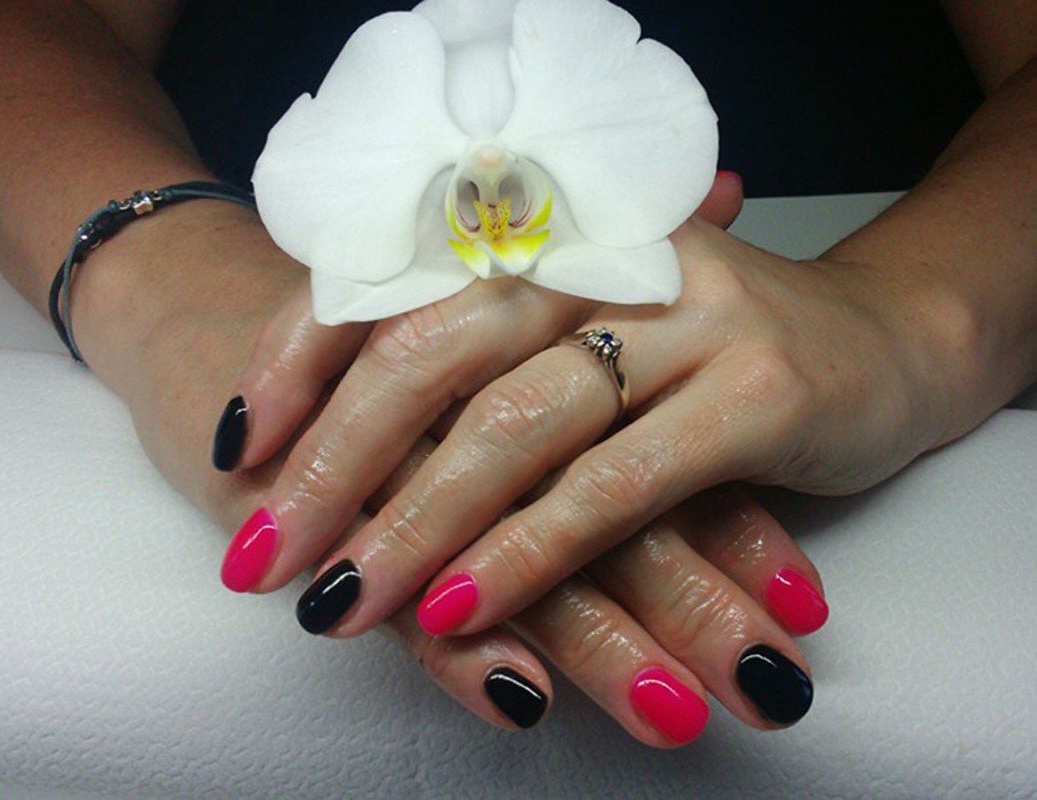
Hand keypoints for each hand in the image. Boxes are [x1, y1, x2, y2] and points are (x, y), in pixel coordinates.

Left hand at [213, 172, 743, 591]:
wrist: (889, 340)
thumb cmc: (710, 345)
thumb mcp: (592, 330)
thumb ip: (493, 357)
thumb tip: (349, 434)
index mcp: (552, 233)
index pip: (397, 277)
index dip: (303, 355)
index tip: (240, 442)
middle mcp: (608, 257)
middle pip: (434, 353)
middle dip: (336, 463)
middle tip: (263, 553)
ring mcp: (686, 318)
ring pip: (513, 426)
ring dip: (414, 526)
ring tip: (338, 603)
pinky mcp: (756, 393)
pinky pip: (612, 486)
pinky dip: (528, 554)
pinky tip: (463, 613)